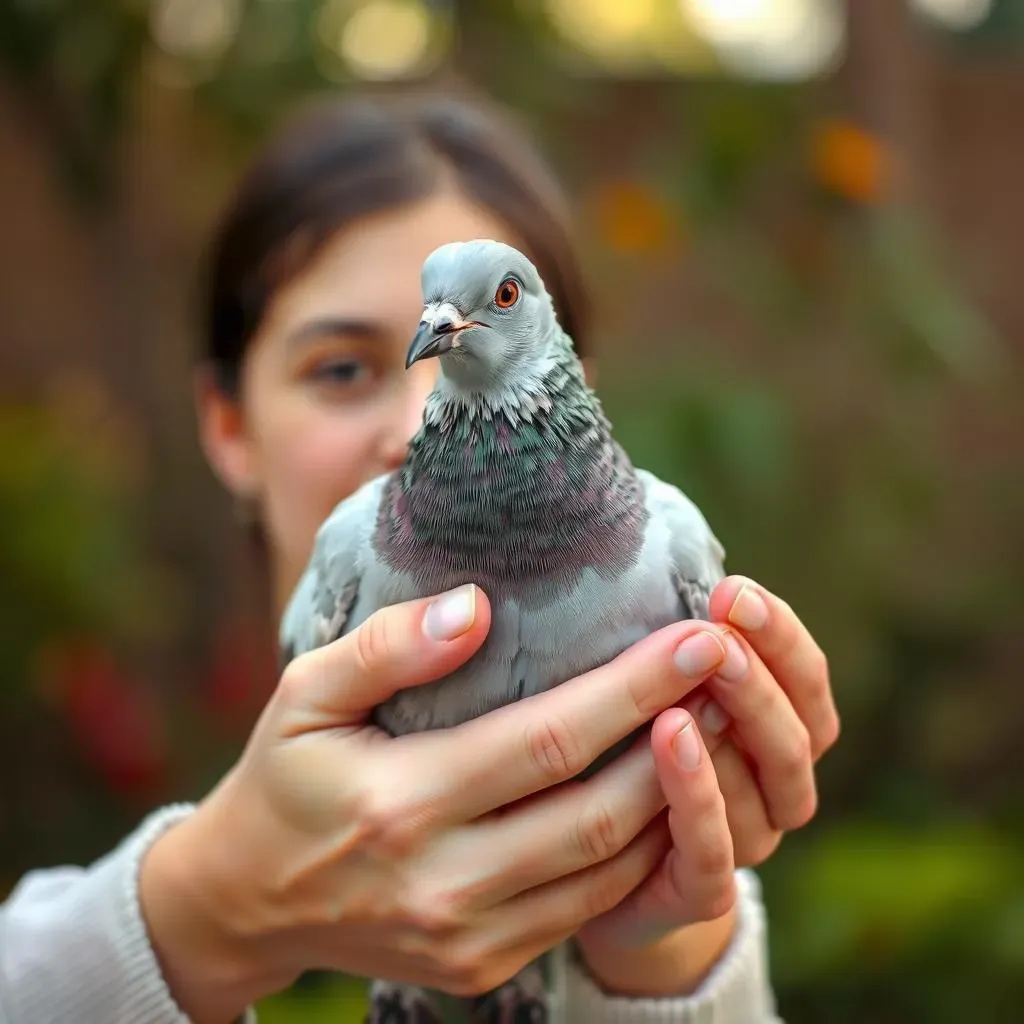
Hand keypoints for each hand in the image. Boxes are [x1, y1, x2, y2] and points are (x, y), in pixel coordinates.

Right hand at [138, 585, 734, 1022]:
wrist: (249, 902)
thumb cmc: (283, 777)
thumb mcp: (304, 694)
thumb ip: (386, 647)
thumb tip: (476, 608)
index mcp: (401, 805)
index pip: (549, 739)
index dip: (634, 689)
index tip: (696, 636)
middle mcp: (446, 884)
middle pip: (602, 811)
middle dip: (682, 739)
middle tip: (732, 675)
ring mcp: (472, 937)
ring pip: (611, 867)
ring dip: (678, 797)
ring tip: (720, 727)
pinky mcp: (486, 964)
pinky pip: (590, 904)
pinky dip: (642, 850)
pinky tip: (668, 794)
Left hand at [576, 575, 838, 994]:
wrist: (605, 872)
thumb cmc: (631, 754)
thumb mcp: (657, 688)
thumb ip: (674, 644)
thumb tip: (652, 561)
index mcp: (780, 733)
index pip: (807, 679)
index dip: (780, 635)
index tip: (733, 591)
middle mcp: (777, 790)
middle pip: (794, 733)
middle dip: (757, 679)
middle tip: (716, 636)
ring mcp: (746, 843)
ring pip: (762, 788)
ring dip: (729, 731)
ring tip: (686, 688)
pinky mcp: (701, 888)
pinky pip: (712, 848)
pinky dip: (697, 794)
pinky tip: (671, 740)